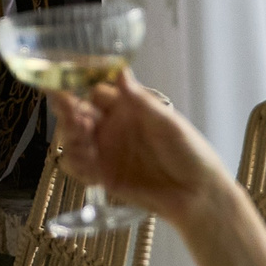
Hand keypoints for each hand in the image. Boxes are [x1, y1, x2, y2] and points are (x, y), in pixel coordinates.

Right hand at [52, 72, 228, 225]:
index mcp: (125, 107)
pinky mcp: (102, 175)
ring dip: (71, 139)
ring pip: (71, 139)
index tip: (72, 88)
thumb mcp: (167, 122)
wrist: (198, 194)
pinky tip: (89, 166)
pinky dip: (75, 164)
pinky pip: (76, 167)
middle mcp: (110, 126)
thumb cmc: (190, 151)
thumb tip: (121, 72)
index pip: (94, 91)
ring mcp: (105, 151)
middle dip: (67, 113)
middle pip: (75, 113)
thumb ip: (140, 101)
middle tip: (75, 119)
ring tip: (86, 146)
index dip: (80, 89)